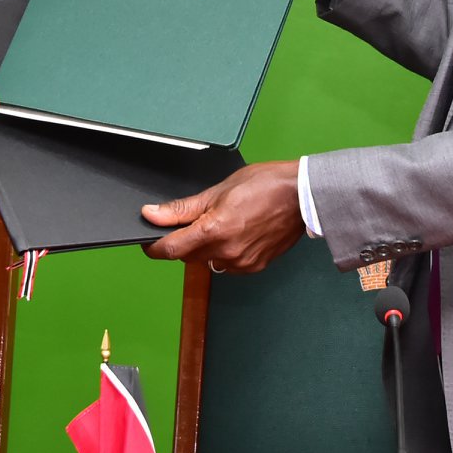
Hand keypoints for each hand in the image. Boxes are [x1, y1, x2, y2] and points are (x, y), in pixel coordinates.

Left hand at [142, 160, 303, 273]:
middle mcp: (226, 252)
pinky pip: (227, 265)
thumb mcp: (218, 190)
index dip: (154, 246)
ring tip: (223, 223)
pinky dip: (224, 252)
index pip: (170, 249)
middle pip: (188, 255)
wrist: (302, 195)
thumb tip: (152, 214)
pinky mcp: (254, 267)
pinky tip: (237, 233)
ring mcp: (241, 263)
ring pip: (208, 261)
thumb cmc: (265, 185)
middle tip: (196, 220)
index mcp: (213, 231)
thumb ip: (182, 208)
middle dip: (184, 241)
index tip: (149, 241)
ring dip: (205, 247)